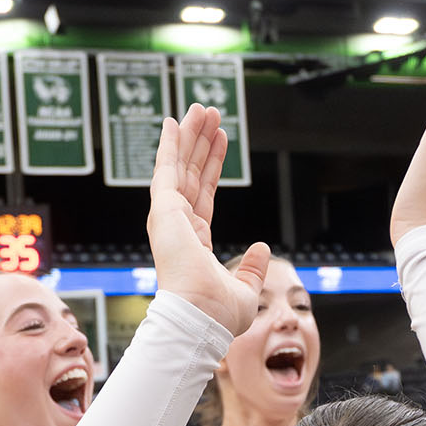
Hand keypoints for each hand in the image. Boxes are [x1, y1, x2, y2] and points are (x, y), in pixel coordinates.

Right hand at [148, 107, 267, 332]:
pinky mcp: (163, 210)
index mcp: (195, 241)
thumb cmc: (218, 315)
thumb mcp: (245, 288)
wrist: (201, 317)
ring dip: (190, 135)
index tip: (221, 140)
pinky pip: (166, 168)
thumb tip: (261, 248)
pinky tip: (173, 122)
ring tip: (201, 108)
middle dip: (201, 142)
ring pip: (180, 165)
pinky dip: (169, 144)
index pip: (204, 193)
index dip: (213, 165)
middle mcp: (179, 225)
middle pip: (191, 173)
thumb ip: (251, 267)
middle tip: (209, 113)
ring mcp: (169, 216)